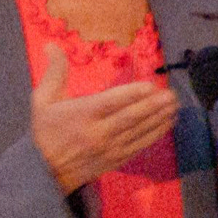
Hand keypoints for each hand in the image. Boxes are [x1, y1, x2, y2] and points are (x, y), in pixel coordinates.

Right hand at [30, 42, 178, 193]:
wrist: (44, 172)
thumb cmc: (45, 132)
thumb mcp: (43, 100)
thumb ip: (54, 72)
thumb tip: (53, 44)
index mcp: (82, 115)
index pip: (111, 103)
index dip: (132, 94)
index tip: (150, 85)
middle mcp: (98, 133)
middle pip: (130, 118)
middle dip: (153, 106)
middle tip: (171, 95)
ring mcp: (110, 148)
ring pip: (139, 132)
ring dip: (159, 118)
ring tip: (174, 106)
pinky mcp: (117, 159)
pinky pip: (140, 145)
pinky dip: (155, 134)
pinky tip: (168, 123)